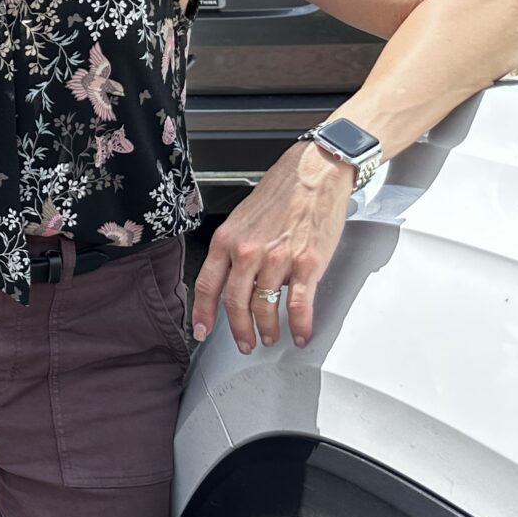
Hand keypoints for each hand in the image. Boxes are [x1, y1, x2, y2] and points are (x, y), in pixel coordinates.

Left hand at [192, 142, 351, 352]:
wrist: (315, 172)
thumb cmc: (282, 191)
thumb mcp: (243, 217)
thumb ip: (235, 247)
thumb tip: (234, 276)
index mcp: (227, 240)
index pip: (207, 284)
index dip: (203, 312)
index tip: (202, 331)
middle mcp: (247, 252)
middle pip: (235, 302)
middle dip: (238, 329)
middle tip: (244, 343)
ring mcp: (277, 259)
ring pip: (265, 307)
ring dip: (267, 329)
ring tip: (270, 338)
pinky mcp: (307, 263)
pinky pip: (299, 303)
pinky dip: (300, 324)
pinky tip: (300, 334)